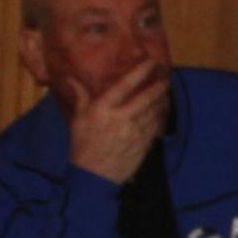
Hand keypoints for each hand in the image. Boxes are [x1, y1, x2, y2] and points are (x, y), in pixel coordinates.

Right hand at [64, 59, 171, 183]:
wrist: (93, 176)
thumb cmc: (83, 145)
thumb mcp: (79, 118)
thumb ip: (80, 95)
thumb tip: (70, 77)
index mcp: (103, 108)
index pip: (126, 84)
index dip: (141, 71)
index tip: (151, 61)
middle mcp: (121, 117)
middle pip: (147, 97)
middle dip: (159, 85)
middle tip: (166, 77)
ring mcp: (135, 132)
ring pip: (154, 111)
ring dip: (162, 100)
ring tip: (166, 92)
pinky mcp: (143, 144)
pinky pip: (156, 126)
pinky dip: (161, 117)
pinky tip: (163, 111)